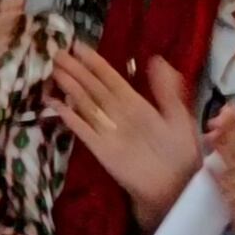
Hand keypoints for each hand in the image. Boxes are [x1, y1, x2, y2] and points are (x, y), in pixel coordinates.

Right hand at [50, 43, 200, 225]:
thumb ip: (166, 90)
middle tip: (56, 53)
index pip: (111, 79)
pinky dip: (69, 117)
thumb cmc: (180, 154)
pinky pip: (82, 130)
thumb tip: (155, 59)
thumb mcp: (178, 117)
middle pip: (93, 88)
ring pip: (85, 105)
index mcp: (137, 104)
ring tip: (53, 71)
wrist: (174, 189)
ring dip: (69, 88)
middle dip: (75, 71)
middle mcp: (119, 114)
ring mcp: (108, 131)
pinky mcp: (100, 149)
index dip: (95, 63)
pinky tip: (55, 104)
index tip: (78, 46)